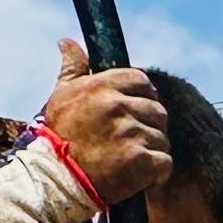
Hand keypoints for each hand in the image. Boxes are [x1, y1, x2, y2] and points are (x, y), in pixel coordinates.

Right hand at [41, 39, 172, 204]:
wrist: (57, 180)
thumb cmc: (59, 137)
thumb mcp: (61, 96)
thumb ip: (72, 68)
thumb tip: (68, 42)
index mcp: (102, 87)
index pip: (142, 81)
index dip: (143, 96)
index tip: (133, 112)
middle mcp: (118, 106)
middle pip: (157, 110)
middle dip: (148, 126)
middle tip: (130, 141)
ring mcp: (131, 133)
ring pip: (162, 137)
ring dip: (152, 150)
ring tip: (129, 160)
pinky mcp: (140, 161)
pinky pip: (165, 162)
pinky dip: (157, 173)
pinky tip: (140, 176)